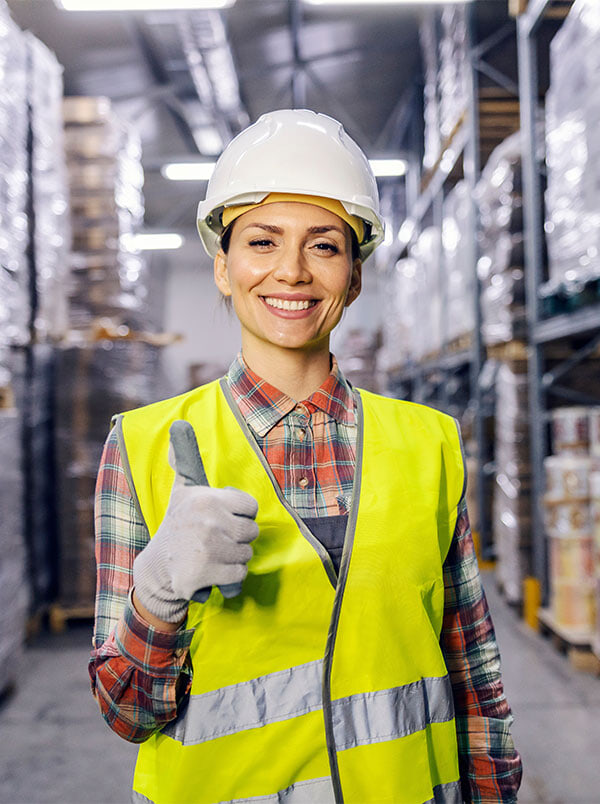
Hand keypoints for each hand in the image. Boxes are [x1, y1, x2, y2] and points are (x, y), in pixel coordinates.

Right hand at [132, 420, 258, 621]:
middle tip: (215, 538)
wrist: (158, 565)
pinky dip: (229, 577)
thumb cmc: (179, 522)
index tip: (222, 518)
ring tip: (212, 554)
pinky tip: (211, 570)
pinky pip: (239, 575)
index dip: (240, 515)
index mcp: (207, 498)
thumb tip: (178, 423)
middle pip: (251, 532)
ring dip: (233, 558)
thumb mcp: (183, 488)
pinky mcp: (205, 574)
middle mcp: (208, 521)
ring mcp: (207, 549)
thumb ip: (185, 458)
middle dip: (238, 538)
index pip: (251, 508)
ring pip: (246, 554)